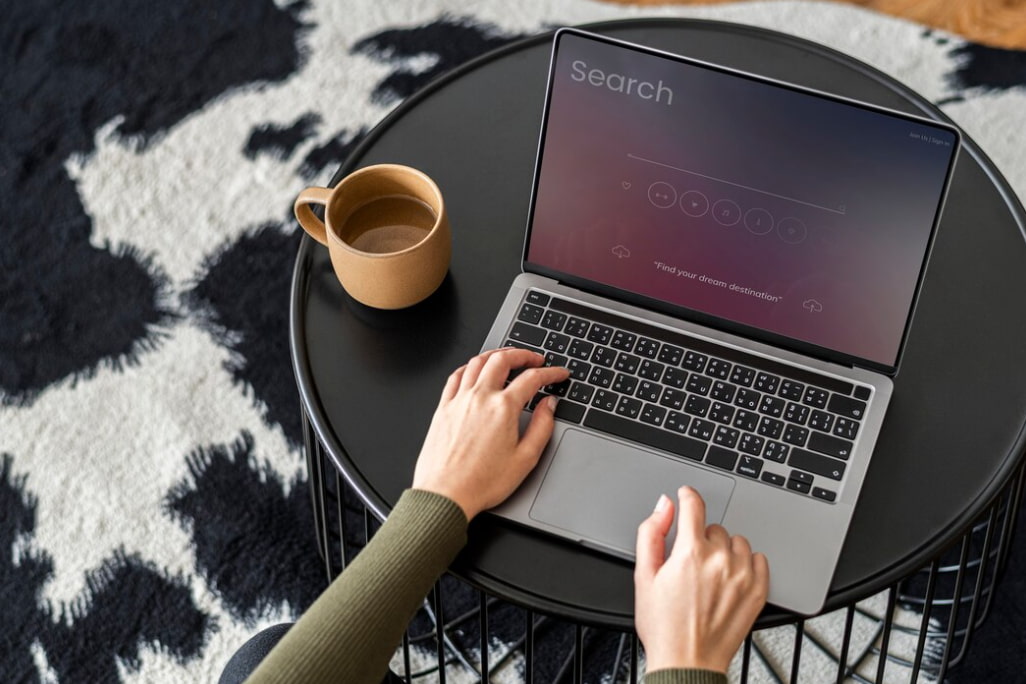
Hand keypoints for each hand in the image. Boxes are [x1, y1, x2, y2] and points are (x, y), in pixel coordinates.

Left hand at [412, 348, 569, 519]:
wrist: (445, 496)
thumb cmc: (481, 483)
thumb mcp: (525, 459)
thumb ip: (542, 427)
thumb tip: (549, 406)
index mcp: (503, 409)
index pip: (532, 378)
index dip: (550, 373)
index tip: (558, 374)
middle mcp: (479, 398)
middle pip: (502, 360)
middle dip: (523, 354)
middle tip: (535, 358)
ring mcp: (458, 401)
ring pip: (477, 362)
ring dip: (496, 354)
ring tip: (507, 357)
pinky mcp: (443, 409)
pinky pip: (455, 376)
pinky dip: (468, 367)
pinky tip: (474, 370)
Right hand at [634, 486, 768, 673]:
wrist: (687, 663)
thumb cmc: (663, 626)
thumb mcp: (643, 576)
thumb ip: (651, 533)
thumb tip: (663, 505)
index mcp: (690, 553)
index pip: (694, 506)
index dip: (688, 496)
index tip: (686, 495)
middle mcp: (720, 560)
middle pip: (714, 527)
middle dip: (701, 538)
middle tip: (690, 562)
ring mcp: (743, 576)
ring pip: (737, 542)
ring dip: (725, 550)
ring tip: (710, 572)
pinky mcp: (758, 592)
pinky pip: (759, 560)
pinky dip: (747, 563)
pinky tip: (731, 578)